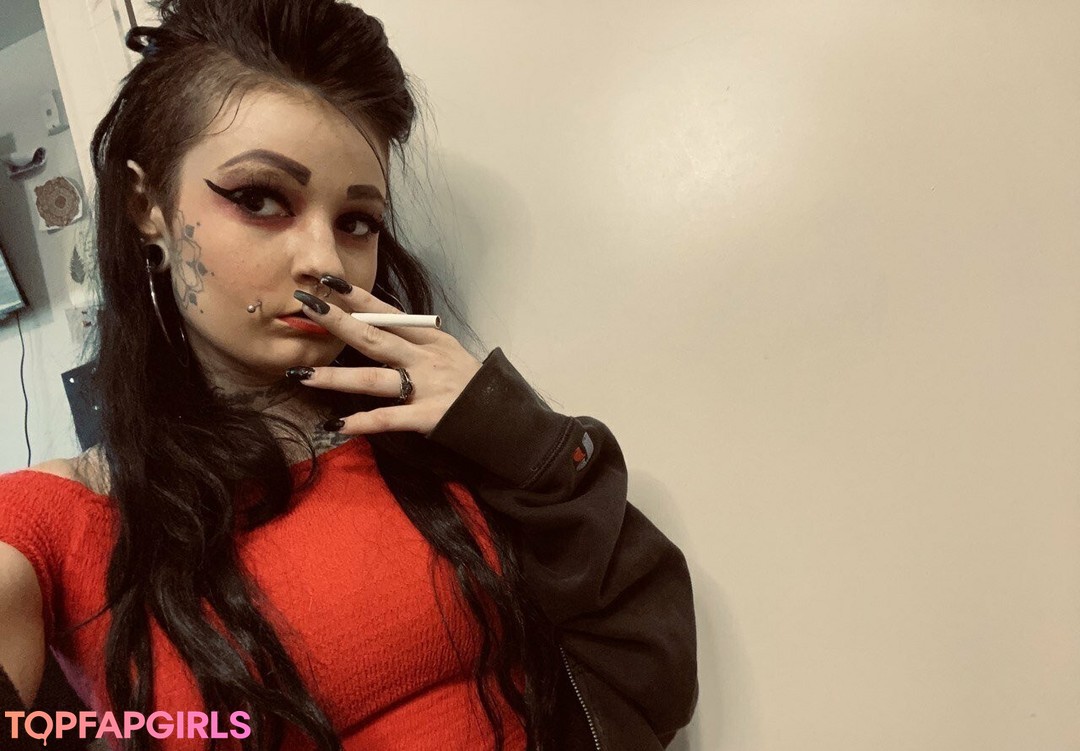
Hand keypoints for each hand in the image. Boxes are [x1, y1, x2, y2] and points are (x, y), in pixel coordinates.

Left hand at [288, 277, 481, 434]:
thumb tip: (377, 325)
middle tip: (307, 307)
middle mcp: (426, 359)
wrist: (506, 416)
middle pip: (374, 339)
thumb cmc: (472, 384)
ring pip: (374, 379)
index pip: (388, 314)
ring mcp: (427, 387)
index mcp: (430, 339)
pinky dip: (362, 422)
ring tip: (301, 375)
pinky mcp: (429, 417)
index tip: (329, 281)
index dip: (358, 298)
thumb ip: (415, 340)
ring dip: (335, 378)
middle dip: (338, 323)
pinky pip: (390, 419)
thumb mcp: (447, 352)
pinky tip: (337, 424)